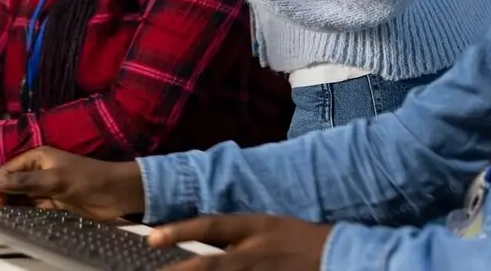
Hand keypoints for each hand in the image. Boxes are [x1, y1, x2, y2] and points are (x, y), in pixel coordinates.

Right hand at [0, 147, 144, 221]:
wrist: (115, 193)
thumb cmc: (86, 179)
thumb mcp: (54, 179)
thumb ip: (25, 182)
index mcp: (37, 158)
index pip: (8, 170)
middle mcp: (37, 172)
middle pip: (11, 186)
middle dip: (3, 198)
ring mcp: (44, 189)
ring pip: (20, 199)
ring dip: (12, 208)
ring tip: (4, 220)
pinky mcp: (51, 205)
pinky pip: (32, 210)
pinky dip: (24, 216)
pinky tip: (18, 223)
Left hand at [149, 214, 331, 270]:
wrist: (339, 254)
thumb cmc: (300, 239)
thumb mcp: (267, 227)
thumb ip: (236, 237)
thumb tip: (204, 246)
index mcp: (254, 226)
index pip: (211, 226)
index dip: (180, 231)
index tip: (152, 238)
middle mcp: (254, 251)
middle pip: (210, 265)